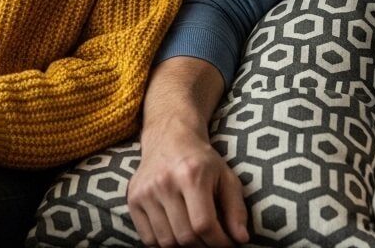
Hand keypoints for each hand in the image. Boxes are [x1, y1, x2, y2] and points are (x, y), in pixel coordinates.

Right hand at [128, 121, 248, 246]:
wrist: (169, 138)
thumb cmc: (202, 161)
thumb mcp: (226, 177)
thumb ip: (236, 209)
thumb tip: (241, 239)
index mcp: (191, 175)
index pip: (204, 224)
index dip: (219, 242)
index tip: (227, 244)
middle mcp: (165, 182)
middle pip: (184, 236)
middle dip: (203, 246)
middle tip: (212, 242)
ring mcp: (145, 192)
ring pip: (166, 242)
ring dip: (184, 247)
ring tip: (196, 238)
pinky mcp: (133, 199)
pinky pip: (148, 239)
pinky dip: (164, 243)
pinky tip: (177, 233)